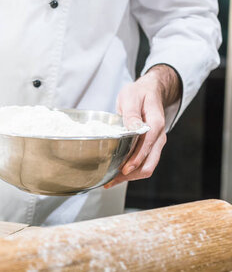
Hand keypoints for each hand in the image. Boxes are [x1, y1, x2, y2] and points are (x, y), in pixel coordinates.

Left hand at [105, 65, 180, 188]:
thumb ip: (132, 114)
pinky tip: (118, 174)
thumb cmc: (139, 93)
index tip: (124, 170)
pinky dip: (132, 171)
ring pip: (147, 166)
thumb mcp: (131, 97)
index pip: (147, 146)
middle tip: (111, 181)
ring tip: (111, 181)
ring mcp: (156, 143)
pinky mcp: (150, 147)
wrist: (150, 91)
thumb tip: (134, 127)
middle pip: (149, 163)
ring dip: (130, 176)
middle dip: (131, 175)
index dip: (135, 160)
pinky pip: (144, 163)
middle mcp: (159, 137)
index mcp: (156, 124)